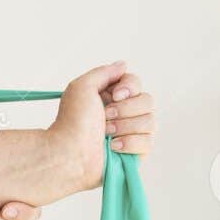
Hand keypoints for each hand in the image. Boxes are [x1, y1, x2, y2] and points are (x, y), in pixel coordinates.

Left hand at [50, 62, 156, 190]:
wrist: (68, 154)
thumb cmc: (72, 122)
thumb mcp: (81, 87)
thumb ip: (103, 73)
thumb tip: (122, 65)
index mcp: (111, 99)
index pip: (136, 84)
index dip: (129, 87)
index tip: (115, 96)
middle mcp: (123, 114)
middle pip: (148, 101)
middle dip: (125, 110)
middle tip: (104, 118)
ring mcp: (130, 134)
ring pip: (151, 121)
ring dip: (125, 127)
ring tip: (105, 134)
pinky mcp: (134, 153)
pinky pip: (148, 142)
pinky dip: (130, 143)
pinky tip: (113, 147)